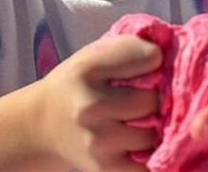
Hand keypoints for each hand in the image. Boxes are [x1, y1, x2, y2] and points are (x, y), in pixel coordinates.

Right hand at [27, 33, 162, 171]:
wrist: (41, 127)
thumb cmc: (74, 85)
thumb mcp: (89, 56)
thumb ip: (124, 50)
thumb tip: (166, 48)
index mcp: (86, 68)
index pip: (145, 56)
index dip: (154, 57)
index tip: (151, 61)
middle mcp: (90, 104)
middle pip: (152, 99)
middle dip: (154, 97)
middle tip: (144, 95)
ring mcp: (99, 140)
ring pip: (153, 133)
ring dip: (152, 128)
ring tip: (137, 120)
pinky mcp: (107, 169)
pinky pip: (150, 163)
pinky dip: (149, 154)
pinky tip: (136, 142)